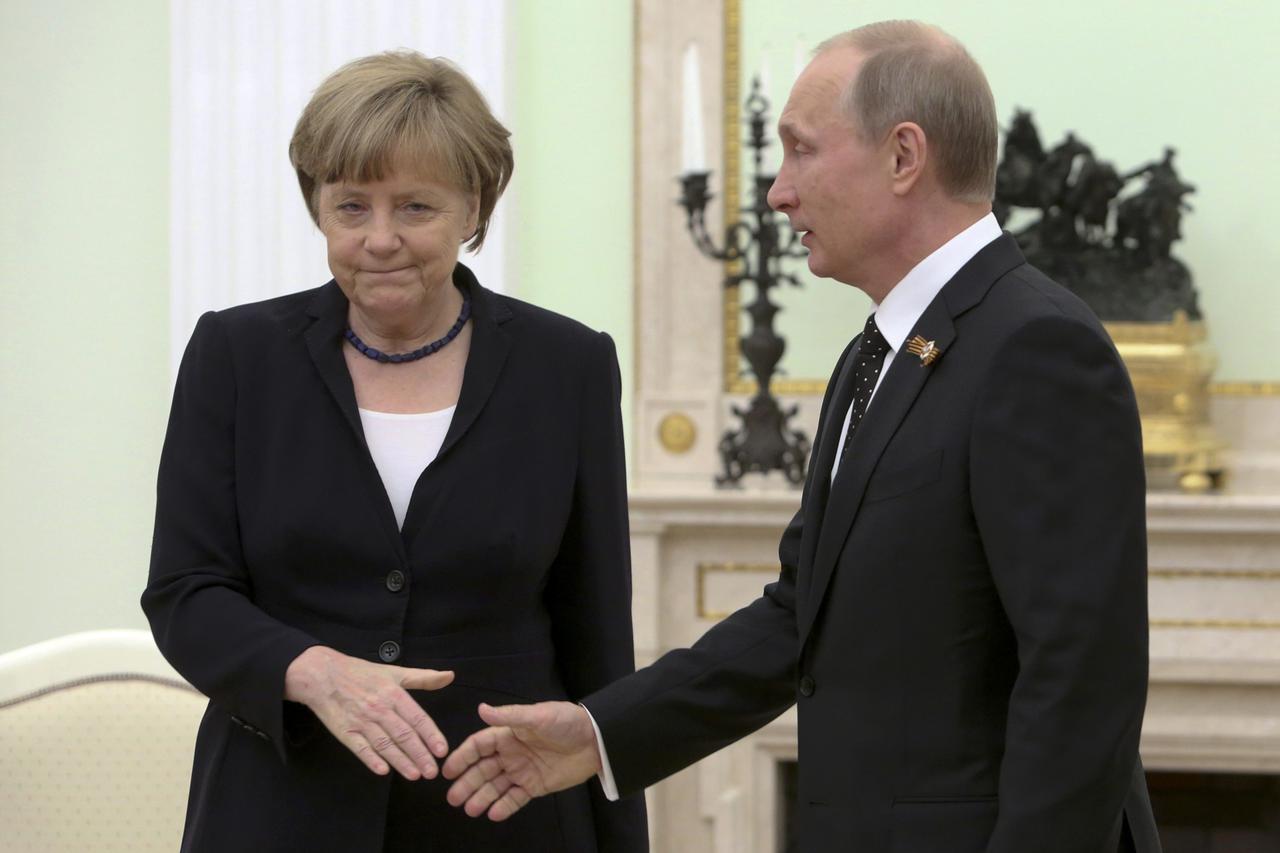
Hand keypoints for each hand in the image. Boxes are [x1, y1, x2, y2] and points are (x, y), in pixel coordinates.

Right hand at [284, 646, 452, 779]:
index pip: (417, 717)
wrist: (322, 675)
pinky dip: (371, 760)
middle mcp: (379, 708)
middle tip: (432, 771)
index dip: (431, 735)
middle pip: (403, 734)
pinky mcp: (345, 732)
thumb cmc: (361, 674)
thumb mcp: (394, 672)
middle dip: (419, 754)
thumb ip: (423, 677)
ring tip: (415, 775)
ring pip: (385, 744)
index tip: (442, 751)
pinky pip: (360, 748)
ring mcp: (361, 721)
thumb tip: (449, 676)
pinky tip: (383, 771)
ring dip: (400, 761)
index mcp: (393, 693)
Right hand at [443, 701, 601, 820]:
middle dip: (467, 783)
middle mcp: (511, 753)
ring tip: (469, 809)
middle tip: (452, 798)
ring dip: (481, 797)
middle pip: (483, 769)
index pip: (479, 746)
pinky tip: (492, 814)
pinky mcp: (535, 786)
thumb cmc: (566, 723)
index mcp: (508, 733)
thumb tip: (481, 709)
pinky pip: (515, 798)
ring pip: (496, 786)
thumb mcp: (538, 716)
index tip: (448, 771)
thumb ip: (509, 716)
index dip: (463, 757)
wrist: (595, 741)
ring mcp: (522, 770)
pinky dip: (504, 806)